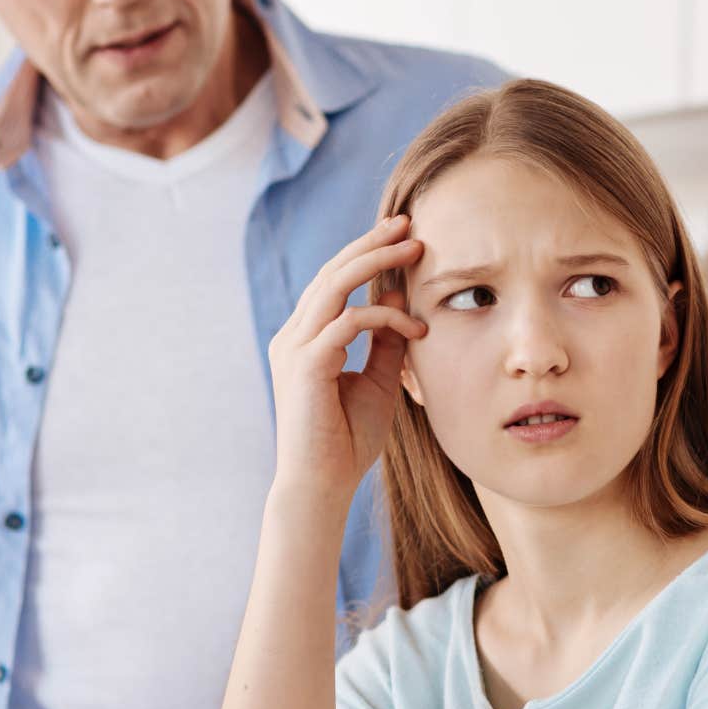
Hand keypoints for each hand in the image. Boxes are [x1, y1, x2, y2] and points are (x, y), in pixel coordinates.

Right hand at [267, 215, 426, 498]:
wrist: (322, 486)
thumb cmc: (347, 440)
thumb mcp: (377, 381)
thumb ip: (386, 342)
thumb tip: (398, 299)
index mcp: (305, 338)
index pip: (334, 282)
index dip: (367, 255)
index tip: (404, 237)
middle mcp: (293, 336)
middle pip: (332, 272)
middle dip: (371, 244)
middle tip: (408, 222)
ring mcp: (294, 348)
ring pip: (335, 286)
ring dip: (377, 262)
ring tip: (414, 246)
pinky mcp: (307, 365)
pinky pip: (347, 323)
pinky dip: (383, 317)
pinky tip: (414, 326)